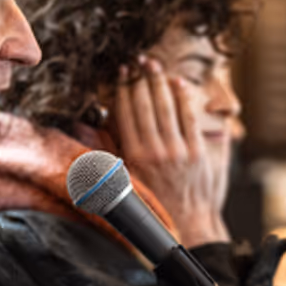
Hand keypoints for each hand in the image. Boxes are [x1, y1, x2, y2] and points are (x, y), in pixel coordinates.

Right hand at [111, 57, 229, 247]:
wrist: (187, 224)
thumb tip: (88, 128)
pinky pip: (188, 117)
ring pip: (165, 107)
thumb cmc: (155, 204)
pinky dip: (182, 97)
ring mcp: (176, 151)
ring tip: (154, 64)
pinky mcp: (196, 152)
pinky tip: (178, 83)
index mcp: (132, 157)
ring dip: (159, 81)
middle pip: (145, 105)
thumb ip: (111, 151)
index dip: (123, 89)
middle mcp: (152, 152)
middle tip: (138, 60)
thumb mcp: (125, 179)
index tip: (122, 72)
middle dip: (140, 79)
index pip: (125, 113)